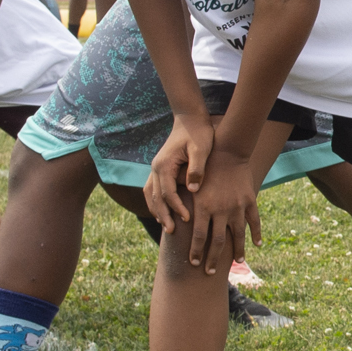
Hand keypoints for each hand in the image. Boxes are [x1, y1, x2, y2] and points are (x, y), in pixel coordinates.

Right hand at [144, 113, 214, 230]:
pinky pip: (153, 190)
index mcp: (164, 164)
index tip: (187, 219)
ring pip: (150, 195)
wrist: (190, 118)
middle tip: (172, 232)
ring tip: (166, 227)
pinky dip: (156, 203)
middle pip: (155, 197)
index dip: (176, 207)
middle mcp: (156, 167)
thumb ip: (197, 168)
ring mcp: (156, 168)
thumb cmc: (199, 133)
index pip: (167, 192)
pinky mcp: (160, 169)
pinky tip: (164, 213)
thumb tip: (193, 189)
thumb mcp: (201, 149)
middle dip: (164, 215)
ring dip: (157, 211)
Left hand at [180, 146, 263, 270]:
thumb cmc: (204, 167)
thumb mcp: (190, 185)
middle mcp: (220, 210)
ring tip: (238, 262)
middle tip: (210, 272)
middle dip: (213, 259)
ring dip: (237, 251)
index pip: (198, 237)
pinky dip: (256, 234)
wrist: (226, 151)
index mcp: (203, 208)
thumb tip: (169, 221)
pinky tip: (257, 245)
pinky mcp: (249, 201)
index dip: (195, 252)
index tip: (193, 263)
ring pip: (238, 235)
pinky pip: (254, 222)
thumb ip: (184, 204)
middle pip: (217, 242)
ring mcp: (236, 207)